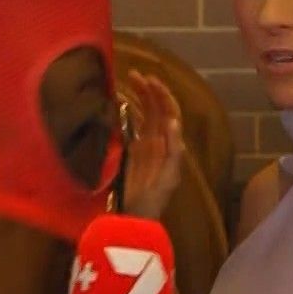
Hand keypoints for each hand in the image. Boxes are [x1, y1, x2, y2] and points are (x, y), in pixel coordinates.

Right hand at [120, 70, 183, 220]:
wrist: (134, 218)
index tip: (149, 80)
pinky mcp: (129, 150)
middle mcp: (158, 140)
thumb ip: (173, 152)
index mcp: (169, 144)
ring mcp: (143, 144)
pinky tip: (119, 101)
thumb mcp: (168, 177)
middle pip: (156, 109)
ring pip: (144, 113)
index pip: (168, 112)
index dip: (162, 95)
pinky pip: (130, 124)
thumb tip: (172, 121)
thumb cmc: (153, 200)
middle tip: (134, 75)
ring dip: (139, 96)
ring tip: (129, 80)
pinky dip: (126, 110)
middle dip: (148, 90)